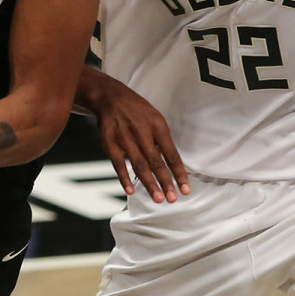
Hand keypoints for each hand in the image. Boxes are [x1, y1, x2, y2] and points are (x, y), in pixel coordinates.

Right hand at [80, 69, 189, 201]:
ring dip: (149, 184)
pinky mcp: (109, 142)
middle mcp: (141, 131)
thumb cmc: (136, 109)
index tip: (185, 189)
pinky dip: (124, 178)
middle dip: (165, 182)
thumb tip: (171, 164)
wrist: (109, 96)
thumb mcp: (154, 118)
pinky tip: (131, 190)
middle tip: (172, 199)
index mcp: (157, 125)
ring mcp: (124, 138)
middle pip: (156, 161)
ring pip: (139, 165)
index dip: (179, 173)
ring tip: (158, 198)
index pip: (171, 153)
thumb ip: (162, 140)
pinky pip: (118, 164)